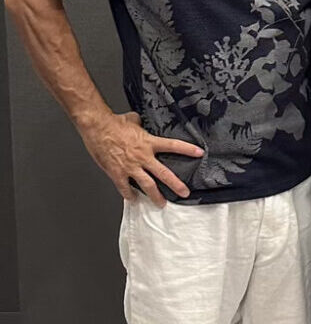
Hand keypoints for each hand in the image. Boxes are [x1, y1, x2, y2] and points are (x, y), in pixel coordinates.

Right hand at [78, 111, 202, 205]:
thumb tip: (139, 122)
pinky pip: (125, 187)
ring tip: (161, 203)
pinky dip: (129, 194)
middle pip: (164, 174)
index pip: (174, 145)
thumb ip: (140, 124)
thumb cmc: (113, 123)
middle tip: (185, 193)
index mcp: (149, 142)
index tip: (200, 153)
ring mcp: (130, 166)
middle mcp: (143, 157)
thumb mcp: (133, 120)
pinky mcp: (117, 172)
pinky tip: (133, 199)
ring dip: (155, 196)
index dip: (188, 150)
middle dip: (176, 185)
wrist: (97, 127)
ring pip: (147, 185)